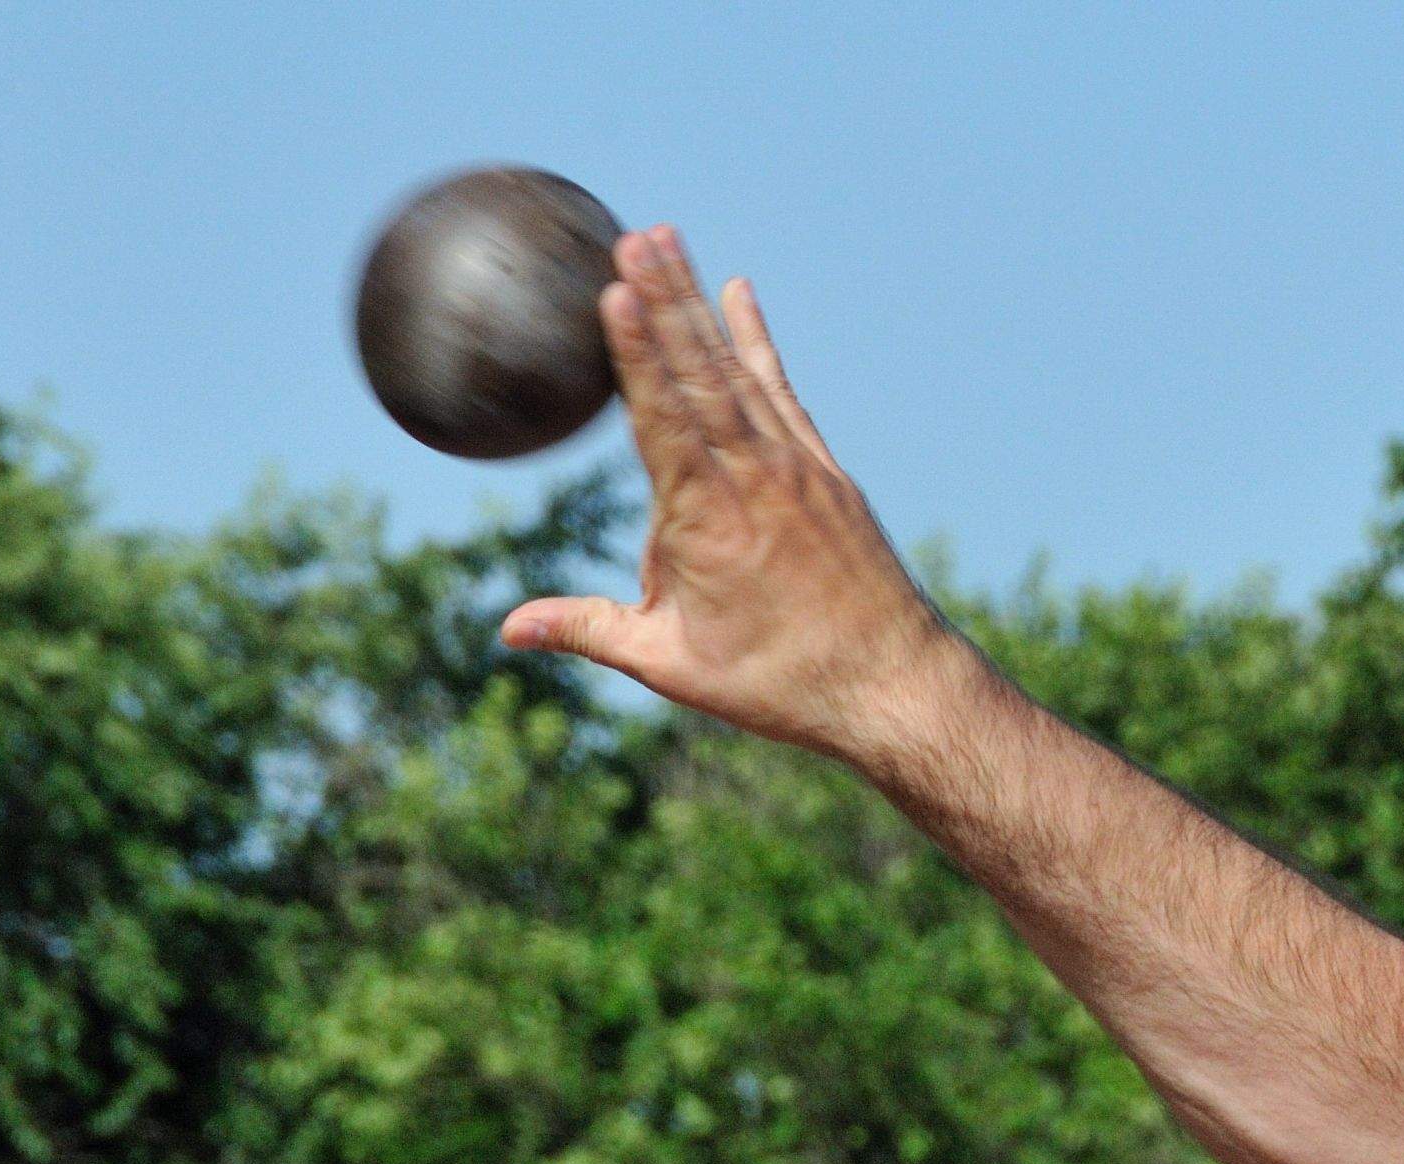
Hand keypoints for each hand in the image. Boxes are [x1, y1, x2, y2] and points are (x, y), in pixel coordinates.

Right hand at [499, 227, 968, 765]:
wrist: (895, 687)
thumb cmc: (780, 684)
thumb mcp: (671, 664)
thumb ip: (588, 630)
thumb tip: (508, 631)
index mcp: (708, 519)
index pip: (662, 418)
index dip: (637, 353)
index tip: (616, 291)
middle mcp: (755, 477)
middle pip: (699, 375)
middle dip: (662, 300)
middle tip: (632, 236)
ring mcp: (795, 468)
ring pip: (738, 371)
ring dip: (700, 303)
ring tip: (667, 240)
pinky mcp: (824, 474)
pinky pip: (783, 393)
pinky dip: (759, 345)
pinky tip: (740, 295)